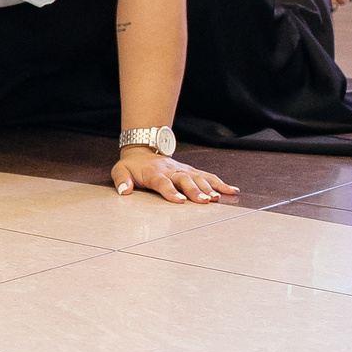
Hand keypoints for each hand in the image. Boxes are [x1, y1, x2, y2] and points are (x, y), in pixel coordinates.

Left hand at [111, 149, 238, 202]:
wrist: (143, 149)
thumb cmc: (132, 165)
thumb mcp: (120, 170)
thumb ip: (121, 179)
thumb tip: (124, 190)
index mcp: (154, 172)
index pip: (163, 182)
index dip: (170, 191)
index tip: (179, 200)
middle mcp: (171, 170)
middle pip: (184, 179)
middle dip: (194, 190)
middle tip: (204, 201)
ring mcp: (183, 170)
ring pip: (198, 177)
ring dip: (209, 188)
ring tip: (218, 199)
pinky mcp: (191, 171)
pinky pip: (207, 176)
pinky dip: (220, 183)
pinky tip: (232, 191)